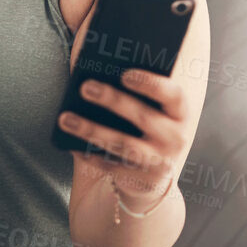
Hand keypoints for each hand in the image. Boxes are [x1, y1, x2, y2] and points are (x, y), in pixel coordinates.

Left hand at [60, 70, 190, 197]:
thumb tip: (100, 66)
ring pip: (122, 144)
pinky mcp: (139, 180)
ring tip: (65, 118)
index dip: (151, 84)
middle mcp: (175, 139)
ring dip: (91, 130)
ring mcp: (158, 162)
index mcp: (181, 114)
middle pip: (143, 117)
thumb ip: (136, 88)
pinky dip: (88, 154)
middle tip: (86, 87)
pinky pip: (109, 166)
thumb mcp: (154, 110)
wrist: (154, 173)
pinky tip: (70, 144)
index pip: (173, 95)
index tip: (124, 74)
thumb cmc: (148, 128)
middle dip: (113, 100)